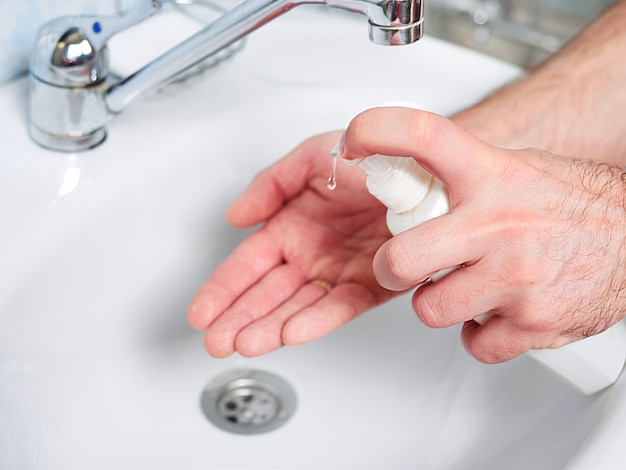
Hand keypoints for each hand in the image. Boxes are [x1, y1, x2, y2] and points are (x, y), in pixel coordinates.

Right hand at [188, 131, 395, 356]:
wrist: (420, 164)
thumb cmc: (368, 158)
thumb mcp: (310, 158)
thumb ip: (270, 184)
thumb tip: (235, 217)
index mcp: (290, 228)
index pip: (247, 265)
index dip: (222, 289)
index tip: (201, 312)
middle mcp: (310, 256)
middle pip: (266, 294)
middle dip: (238, 319)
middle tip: (216, 342)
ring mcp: (338, 273)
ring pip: (298, 307)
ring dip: (270, 327)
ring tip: (245, 343)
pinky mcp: (373, 284)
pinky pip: (341, 305)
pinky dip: (318, 320)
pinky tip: (293, 331)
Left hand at [342, 107, 625, 362]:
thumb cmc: (572, 206)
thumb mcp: (513, 172)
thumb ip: (461, 177)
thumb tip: (407, 177)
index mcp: (491, 176)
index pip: (423, 137)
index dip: (376, 132)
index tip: (355, 142)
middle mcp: (499, 225)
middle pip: (401, 259)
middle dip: (392, 269)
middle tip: (403, 264)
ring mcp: (515, 278)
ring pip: (430, 309)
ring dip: (440, 302)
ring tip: (468, 284)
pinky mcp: (531, 323)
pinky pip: (473, 343)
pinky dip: (479, 332)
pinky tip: (496, 308)